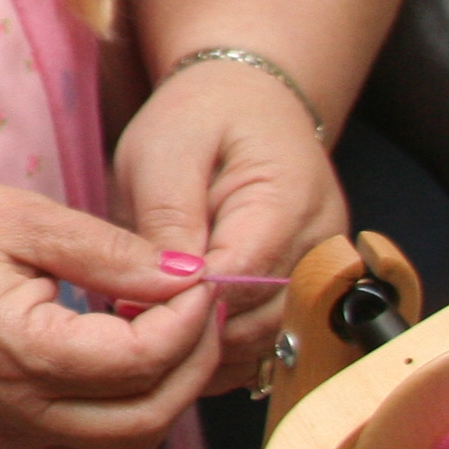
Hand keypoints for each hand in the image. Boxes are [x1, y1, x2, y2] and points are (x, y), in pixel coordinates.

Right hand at [0, 175, 216, 448]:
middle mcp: (15, 412)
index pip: (143, 358)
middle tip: (198, 312)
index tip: (198, 277)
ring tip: (161, 348)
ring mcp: (3, 437)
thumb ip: (110, 253)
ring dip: (163, 410)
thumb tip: (189, 276)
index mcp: (22, 353)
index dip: (189, 318)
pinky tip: (121, 394)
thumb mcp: (19, 219)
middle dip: (192, 365)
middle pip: (146, 418)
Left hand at [111, 58, 348, 392]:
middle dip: (191, 331)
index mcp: (289, 203)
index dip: (184, 302)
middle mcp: (320, 248)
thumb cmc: (200, 119)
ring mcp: (320, 274)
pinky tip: (178, 336)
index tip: (128, 303)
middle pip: (259, 321)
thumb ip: (168, 216)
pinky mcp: (307, 292)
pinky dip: (224, 347)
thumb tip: (167, 285)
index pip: (243, 280)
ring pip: (267, 342)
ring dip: (207, 346)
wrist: (248, 102)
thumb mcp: (165, 150)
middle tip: (128, 320)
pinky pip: (270, 341)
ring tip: (147, 328)